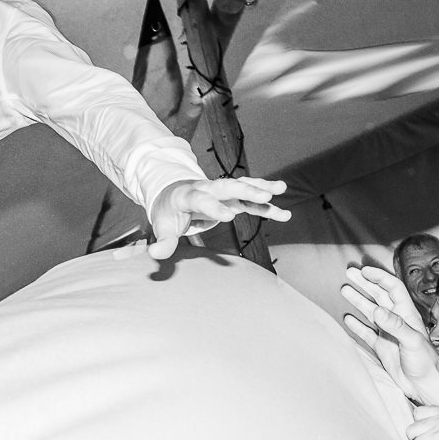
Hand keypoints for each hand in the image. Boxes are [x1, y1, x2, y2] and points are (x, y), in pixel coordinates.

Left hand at [147, 176, 288, 259]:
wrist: (172, 194)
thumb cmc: (168, 212)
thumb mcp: (162, 227)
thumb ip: (163, 241)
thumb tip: (155, 253)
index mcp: (188, 195)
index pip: (201, 199)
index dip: (214, 207)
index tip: (228, 217)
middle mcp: (207, 189)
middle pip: (228, 186)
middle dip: (246, 190)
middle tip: (264, 196)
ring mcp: (221, 191)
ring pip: (243, 187)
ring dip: (262, 189)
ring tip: (281, 191)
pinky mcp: (231, 198)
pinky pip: (250, 200)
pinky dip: (266, 204)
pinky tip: (283, 212)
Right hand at [340, 266, 438, 409]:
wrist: (427, 386)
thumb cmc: (426, 363)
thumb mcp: (412, 341)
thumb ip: (395, 325)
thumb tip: (377, 310)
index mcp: (407, 314)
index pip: (393, 288)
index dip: (379, 277)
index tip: (363, 271)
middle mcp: (397, 321)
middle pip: (379, 296)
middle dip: (365, 283)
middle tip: (349, 272)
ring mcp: (389, 334)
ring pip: (371, 311)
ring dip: (358, 300)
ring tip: (344, 289)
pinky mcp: (382, 348)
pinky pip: (366, 333)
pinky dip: (357, 325)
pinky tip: (347, 318)